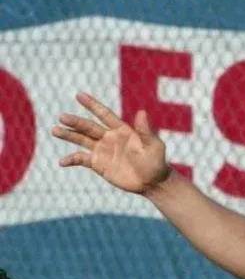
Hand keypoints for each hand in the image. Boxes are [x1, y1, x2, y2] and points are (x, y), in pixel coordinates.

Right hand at [52, 92, 171, 194]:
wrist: (153, 183)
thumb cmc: (156, 162)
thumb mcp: (153, 146)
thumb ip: (145, 131)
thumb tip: (142, 112)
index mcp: (121, 130)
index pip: (104, 114)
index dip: (92, 105)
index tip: (79, 95)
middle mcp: (109, 138)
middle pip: (88, 127)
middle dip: (75, 122)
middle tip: (62, 117)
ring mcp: (102, 150)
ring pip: (81, 140)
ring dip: (68, 135)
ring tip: (54, 130)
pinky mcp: (98, 164)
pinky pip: (81, 159)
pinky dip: (71, 160)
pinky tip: (62, 162)